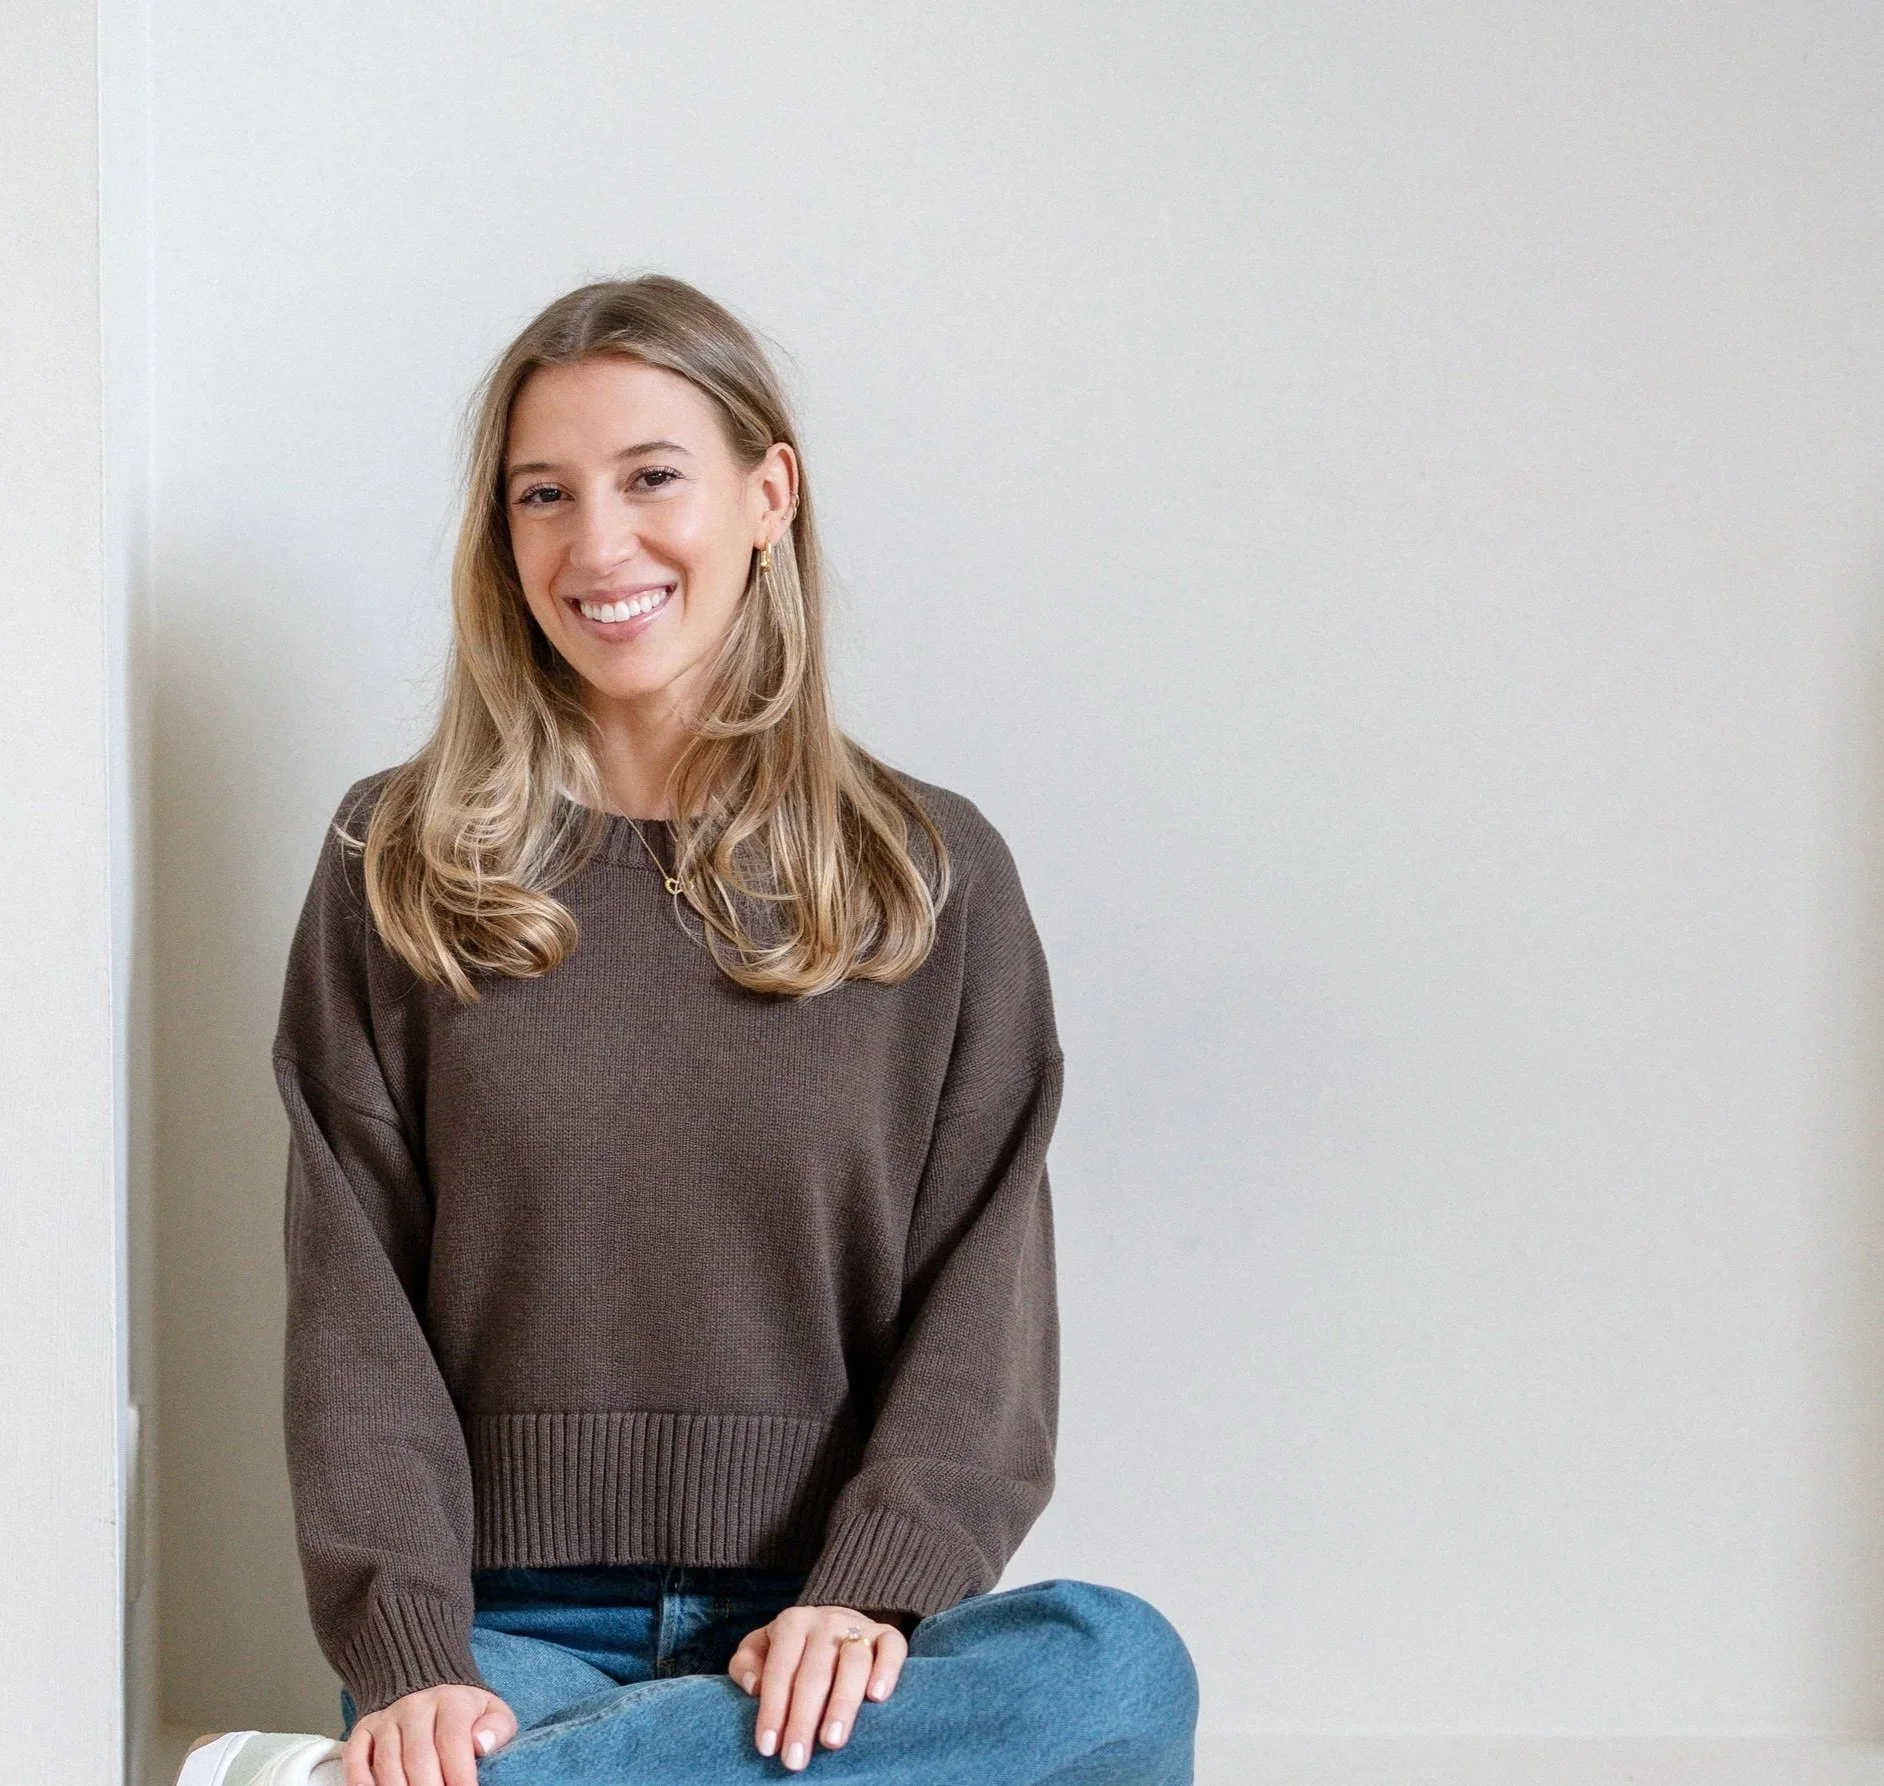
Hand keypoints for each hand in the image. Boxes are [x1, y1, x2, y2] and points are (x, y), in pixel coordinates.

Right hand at [342, 1683, 516, 1785]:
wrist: (428, 1683)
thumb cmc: (463, 1711)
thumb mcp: (492, 1711)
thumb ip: (496, 1728)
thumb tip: (480, 1745)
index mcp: (451, 1701)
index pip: (452, 1741)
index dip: (459, 1775)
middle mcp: (415, 1706)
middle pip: (418, 1758)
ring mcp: (387, 1718)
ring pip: (387, 1763)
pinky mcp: (364, 1729)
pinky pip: (355, 1759)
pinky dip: (361, 1783)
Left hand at [728, 1603, 911, 1770]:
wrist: (836, 1622)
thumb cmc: (794, 1650)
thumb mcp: (761, 1648)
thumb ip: (746, 1663)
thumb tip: (753, 1686)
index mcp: (792, 1623)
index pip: (780, 1669)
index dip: (772, 1709)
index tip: (767, 1747)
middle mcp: (826, 1622)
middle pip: (814, 1673)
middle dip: (803, 1719)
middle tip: (795, 1760)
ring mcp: (859, 1626)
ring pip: (853, 1663)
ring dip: (842, 1703)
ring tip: (832, 1742)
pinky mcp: (888, 1634)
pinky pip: (892, 1648)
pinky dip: (887, 1670)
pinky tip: (877, 1698)